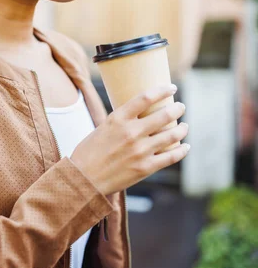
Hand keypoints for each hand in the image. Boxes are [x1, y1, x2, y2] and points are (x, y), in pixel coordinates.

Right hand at [70, 84, 188, 195]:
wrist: (83, 179)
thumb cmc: (89, 152)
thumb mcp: (103, 127)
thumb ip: (122, 120)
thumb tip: (141, 114)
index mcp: (118, 118)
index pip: (146, 97)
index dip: (163, 90)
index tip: (172, 88)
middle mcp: (131, 132)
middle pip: (164, 115)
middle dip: (177, 108)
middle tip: (181, 107)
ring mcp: (140, 151)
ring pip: (171, 135)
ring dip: (182, 128)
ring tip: (184, 126)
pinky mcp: (145, 168)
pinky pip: (171, 156)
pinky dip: (182, 150)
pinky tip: (185, 146)